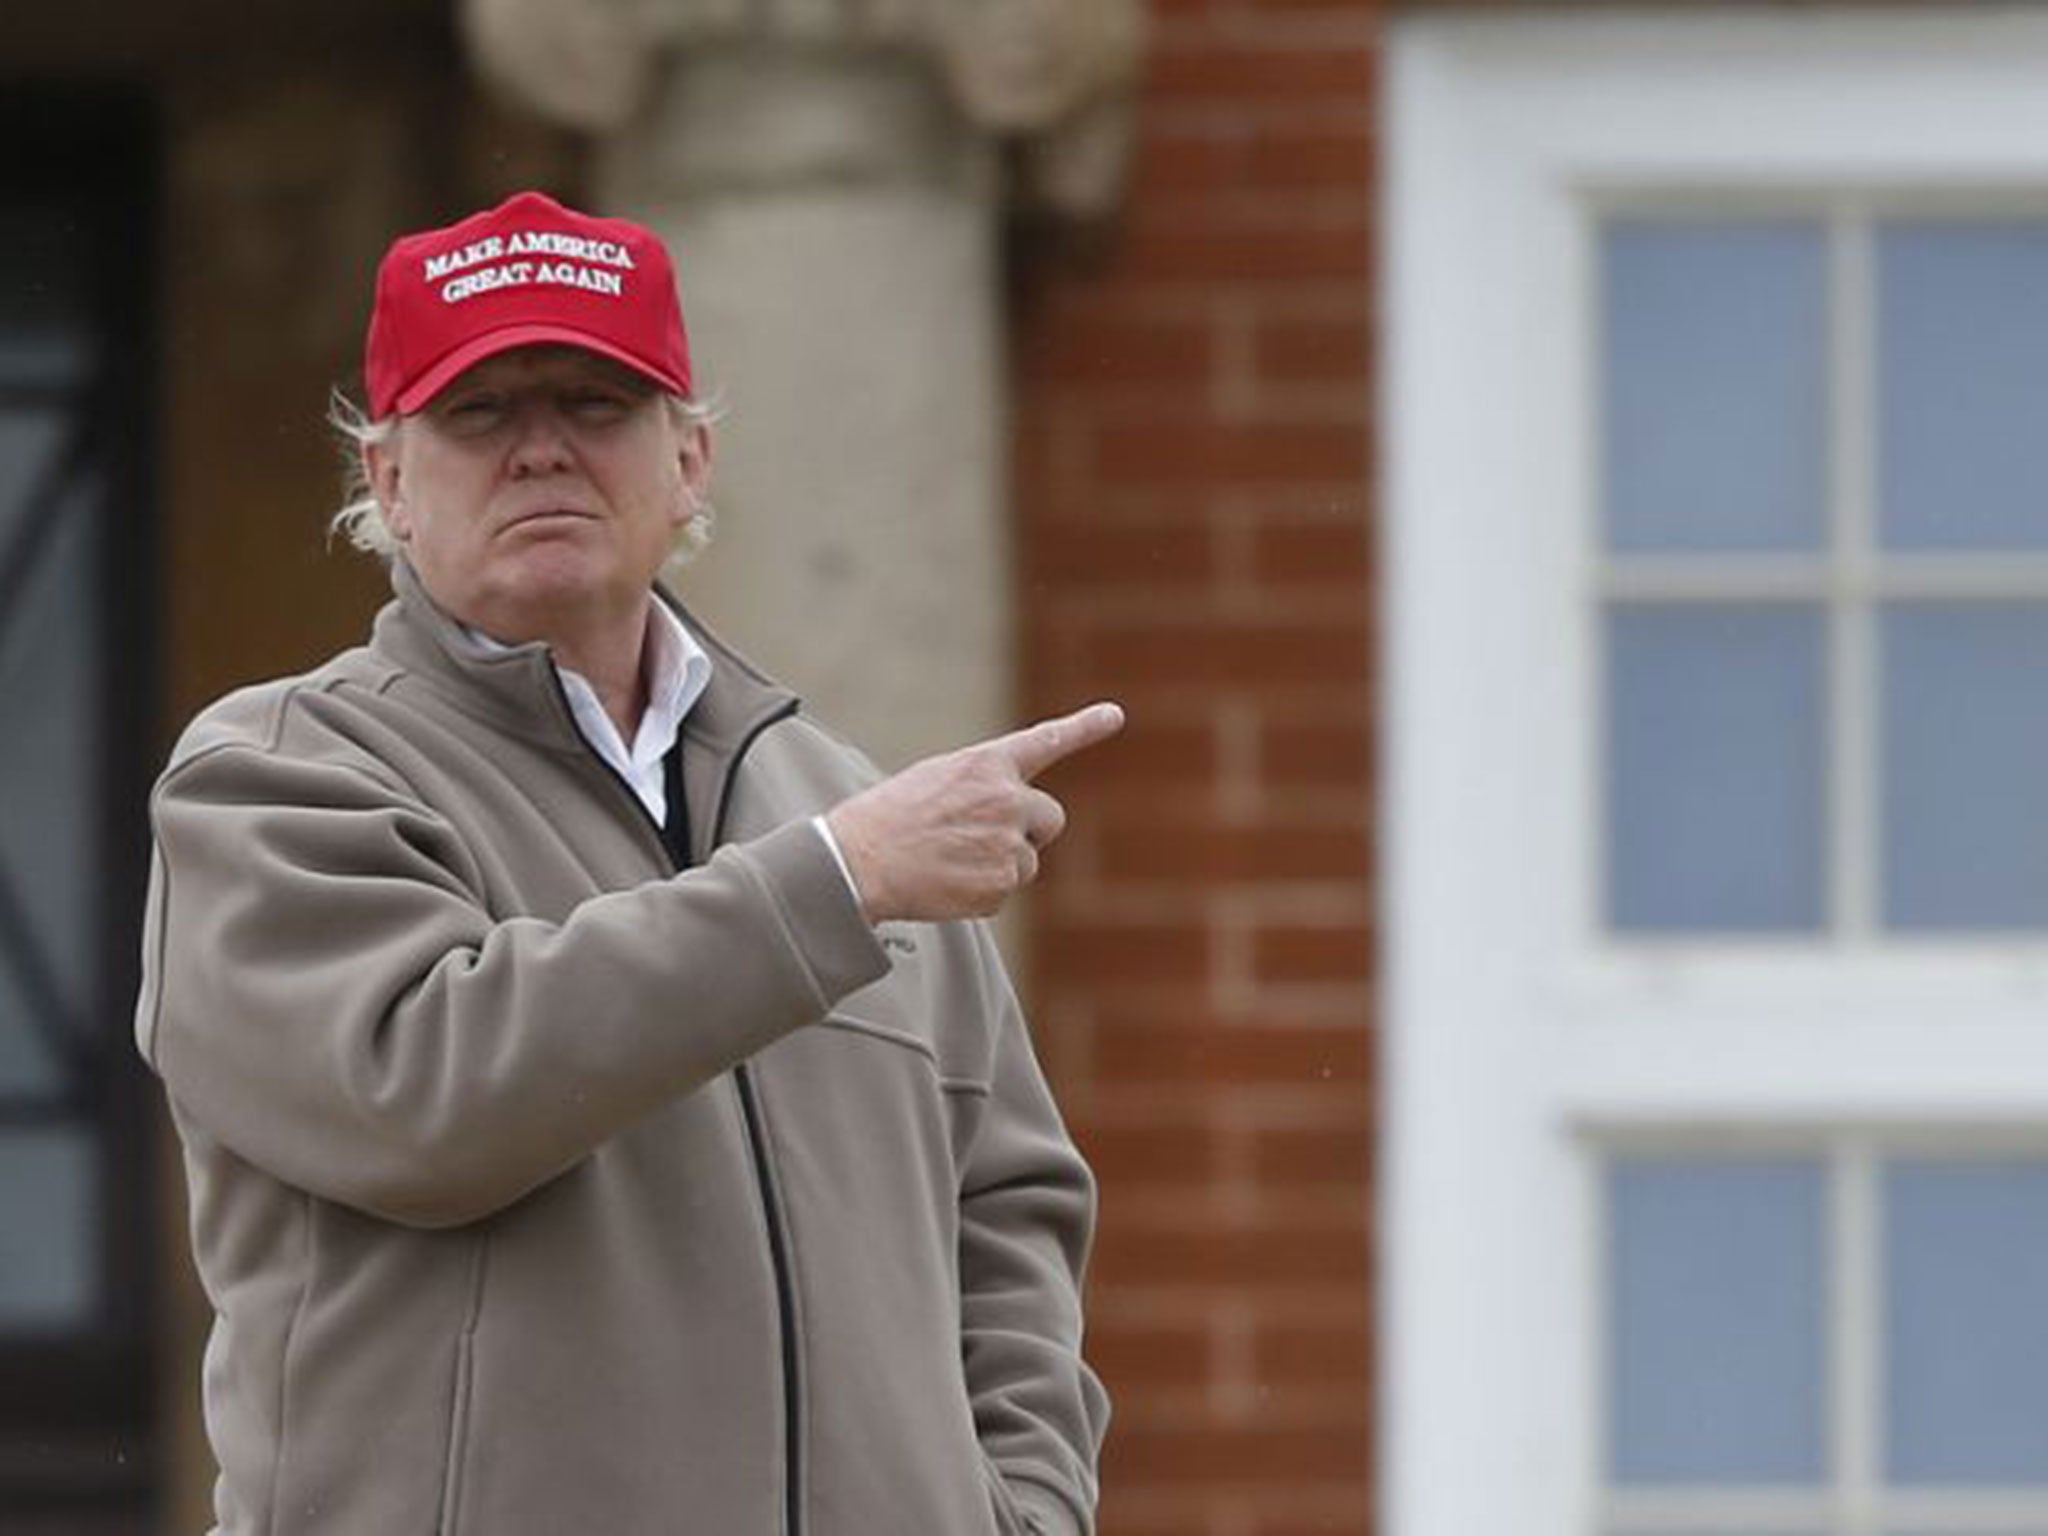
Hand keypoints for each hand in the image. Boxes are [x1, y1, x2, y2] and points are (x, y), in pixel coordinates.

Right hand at [826, 702, 1125, 922]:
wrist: (860, 862)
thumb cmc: (888, 819)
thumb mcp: (936, 780)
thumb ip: (982, 786)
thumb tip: (1009, 811)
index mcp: (987, 765)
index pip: (1046, 741)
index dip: (1084, 727)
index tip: (1115, 714)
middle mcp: (1008, 799)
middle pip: (1050, 818)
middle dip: (1029, 832)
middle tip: (985, 839)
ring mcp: (1009, 843)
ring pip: (1027, 861)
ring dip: (999, 864)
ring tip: (950, 861)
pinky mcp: (1002, 884)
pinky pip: (1005, 892)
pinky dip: (981, 893)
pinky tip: (946, 881)